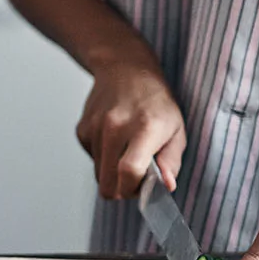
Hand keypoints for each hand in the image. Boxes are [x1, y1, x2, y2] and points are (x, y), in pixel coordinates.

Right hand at [75, 60, 186, 198]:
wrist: (125, 70)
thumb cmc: (155, 102)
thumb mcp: (176, 129)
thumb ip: (171, 161)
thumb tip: (166, 186)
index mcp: (144, 127)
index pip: (129, 171)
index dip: (134, 189)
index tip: (142, 188)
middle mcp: (115, 126)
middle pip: (108, 183)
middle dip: (122, 189)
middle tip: (136, 176)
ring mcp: (95, 127)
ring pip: (99, 174)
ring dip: (113, 171)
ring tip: (126, 150)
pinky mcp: (82, 130)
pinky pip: (92, 159)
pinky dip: (103, 157)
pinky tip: (114, 139)